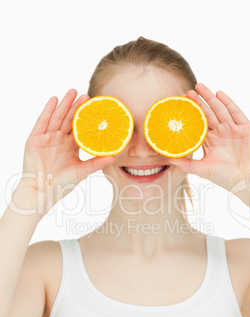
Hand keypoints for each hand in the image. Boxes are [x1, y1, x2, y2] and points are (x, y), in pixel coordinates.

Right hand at [20, 89, 113, 213]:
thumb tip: (114, 157)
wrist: (43, 191)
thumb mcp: (82, 171)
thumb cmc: (62, 183)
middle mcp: (59, 140)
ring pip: (57, 117)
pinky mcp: (35, 139)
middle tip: (86, 95)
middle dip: (77, 107)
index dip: (87, 118)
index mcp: (70, 146)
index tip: (96, 108)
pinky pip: (42, 121)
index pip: (80, 128)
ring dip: (64, 104)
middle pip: (69, 120)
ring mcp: (47, 138)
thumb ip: (96, 163)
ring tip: (73, 92)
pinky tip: (54, 100)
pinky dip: (48, 110)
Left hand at [169, 83, 249, 193]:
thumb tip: (168, 159)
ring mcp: (233, 129)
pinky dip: (228, 102)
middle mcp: (221, 133)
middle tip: (188, 91)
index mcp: (210, 141)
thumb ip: (186, 164)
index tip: (179, 105)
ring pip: (220, 109)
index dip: (190, 114)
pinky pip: (235, 112)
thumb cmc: (224, 177)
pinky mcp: (245, 128)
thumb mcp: (202, 169)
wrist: (246, 180)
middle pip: (208, 113)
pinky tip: (219, 94)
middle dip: (198, 102)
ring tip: (200, 87)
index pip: (198, 124)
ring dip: (210, 98)